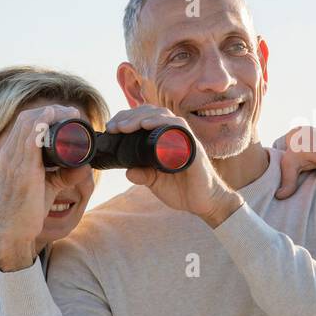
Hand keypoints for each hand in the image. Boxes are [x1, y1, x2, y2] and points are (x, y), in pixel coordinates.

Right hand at [0, 104, 91, 269]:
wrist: (13, 232)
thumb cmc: (28, 211)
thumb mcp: (47, 186)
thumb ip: (64, 175)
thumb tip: (85, 166)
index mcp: (12, 155)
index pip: (25, 124)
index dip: (45, 114)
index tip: (67, 114)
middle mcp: (10, 153)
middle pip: (27, 118)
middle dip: (51, 110)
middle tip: (72, 112)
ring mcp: (13, 160)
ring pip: (28, 123)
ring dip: (51, 113)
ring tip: (70, 113)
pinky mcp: (21, 169)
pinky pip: (29, 138)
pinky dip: (41, 122)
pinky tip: (53, 115)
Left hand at [109, 105, 241, 226]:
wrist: (204, 203)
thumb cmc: (183, 189)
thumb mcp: (156, 182)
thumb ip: (143, 174)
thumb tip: (128, 172)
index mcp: (165, 139)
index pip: (145, 118)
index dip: (127, 118)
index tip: (111, 127)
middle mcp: (175, 134)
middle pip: (151, 112)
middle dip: (129, 116)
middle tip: (113, 127)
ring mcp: (185, 138)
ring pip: (162, 115)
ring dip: (140, 117)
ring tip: (124, 126)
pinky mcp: (192, 145)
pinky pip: (178, 127)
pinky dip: (161, 122)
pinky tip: (147, 125)